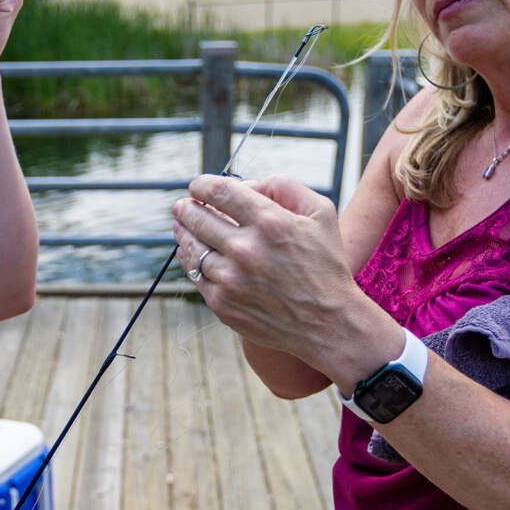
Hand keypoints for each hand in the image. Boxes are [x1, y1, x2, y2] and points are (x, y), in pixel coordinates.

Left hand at [171, 173, 380, 378]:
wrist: (328, 323)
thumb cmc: (326, 264)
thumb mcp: (321, 212)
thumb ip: (284, 186)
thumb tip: (246, 185)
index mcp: (271, 222)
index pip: (220, 191)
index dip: (202, 185)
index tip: (198, 187)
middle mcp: (247, 249)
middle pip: (198, 218)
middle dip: (186, 208)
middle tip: (183, 206)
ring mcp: (231, 279)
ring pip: (191, 247)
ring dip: (183, 232)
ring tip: (182, 226)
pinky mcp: (222, 304)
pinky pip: (194, 275)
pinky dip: (189, 259)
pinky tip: (191, 252)